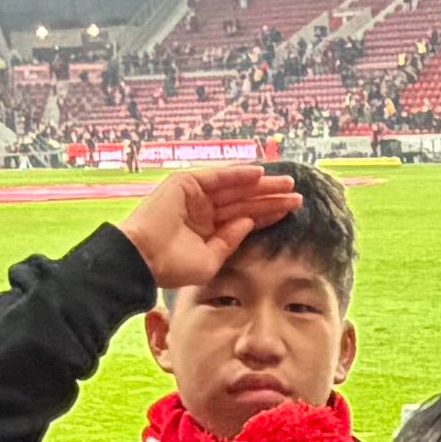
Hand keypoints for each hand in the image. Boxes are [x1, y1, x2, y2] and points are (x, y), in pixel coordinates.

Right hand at [118, 163, 298, 294]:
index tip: (290, 211)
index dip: (267, 213)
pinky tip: (260, 174)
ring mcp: (193, 195)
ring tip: (287, 184)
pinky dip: (237, 174)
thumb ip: (230, 241)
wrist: (143, 259)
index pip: (244, 218)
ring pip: (235, 188)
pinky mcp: (184, 183)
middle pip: (244, 201)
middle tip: (297, 196)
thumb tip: (249, 223)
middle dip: (270, 198)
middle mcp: (202, 209)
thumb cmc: (172, 267)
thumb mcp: (210, 260)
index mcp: (207, 229)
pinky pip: (217, 177)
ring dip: (261, 185)